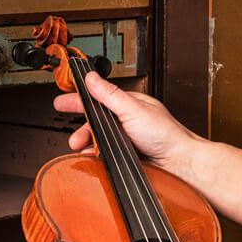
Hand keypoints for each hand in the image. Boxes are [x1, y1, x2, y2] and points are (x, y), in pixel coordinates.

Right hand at [54, 70, 196, 173]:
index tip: (61, 103)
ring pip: (99, 140)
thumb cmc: (166, 134)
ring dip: (89, 145)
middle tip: (73, 139)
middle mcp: (127, 121)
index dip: (78, 100)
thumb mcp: (133, 109)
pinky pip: (106, 156)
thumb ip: (110, 94)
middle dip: (81, 130)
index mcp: (128, 105)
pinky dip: (97, 158)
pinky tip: (95, 160)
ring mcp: (127, 139)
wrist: (180, 164)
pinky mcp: (127, 156)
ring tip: (84, 151)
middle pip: (95, 122)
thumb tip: (91, 77)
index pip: (98, 98)